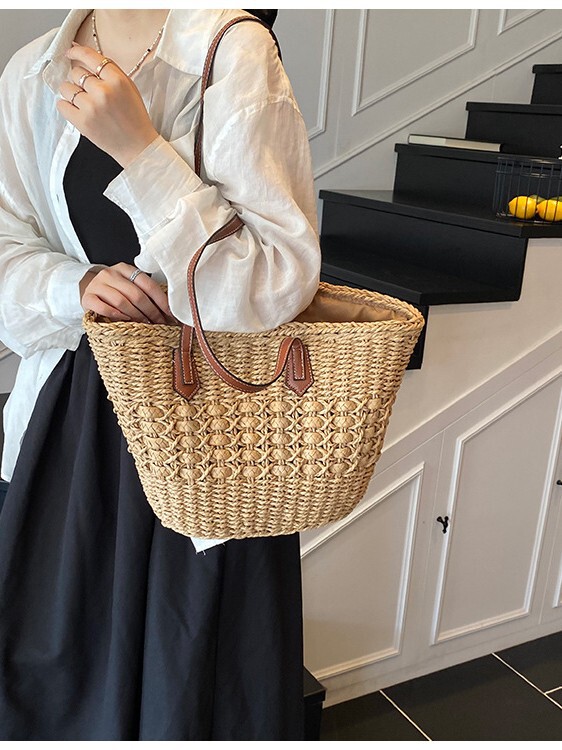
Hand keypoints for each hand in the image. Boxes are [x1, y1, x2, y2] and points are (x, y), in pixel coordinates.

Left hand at [57, 44, 158, 167]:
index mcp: (118, 80)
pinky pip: (61, 105)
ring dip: (71, 92)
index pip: (90, 56)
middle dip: (79, 80)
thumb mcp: (129, 88)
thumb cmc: (134, 117)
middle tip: (89, 92)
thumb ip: (110, 72)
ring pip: (66, 87)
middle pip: (76, 72)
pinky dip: (66, 106)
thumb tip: (82, 54)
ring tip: (83, 102)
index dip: (76, 52)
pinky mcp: (82, 122)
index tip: (69, 53)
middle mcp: (103, 91)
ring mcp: (91, 107)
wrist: (138, 147)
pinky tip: (77, 111)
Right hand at [80, 264, 174, 324]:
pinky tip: (125, 320)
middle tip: (159, 322)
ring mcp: (97, 285)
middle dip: (151, 311)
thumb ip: (144, 292)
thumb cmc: (114, 290)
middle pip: (136, 294)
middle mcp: (110, 274)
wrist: (88, 288)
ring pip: (121, 301)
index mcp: (125, 269)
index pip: (148, 284)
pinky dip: (117, 315)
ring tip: (145, 323)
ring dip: (136, 315)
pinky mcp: (87, 297)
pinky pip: (103, 308)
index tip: (170, 314)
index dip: (161, 300)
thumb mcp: (129, 285)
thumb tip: (168, 311)